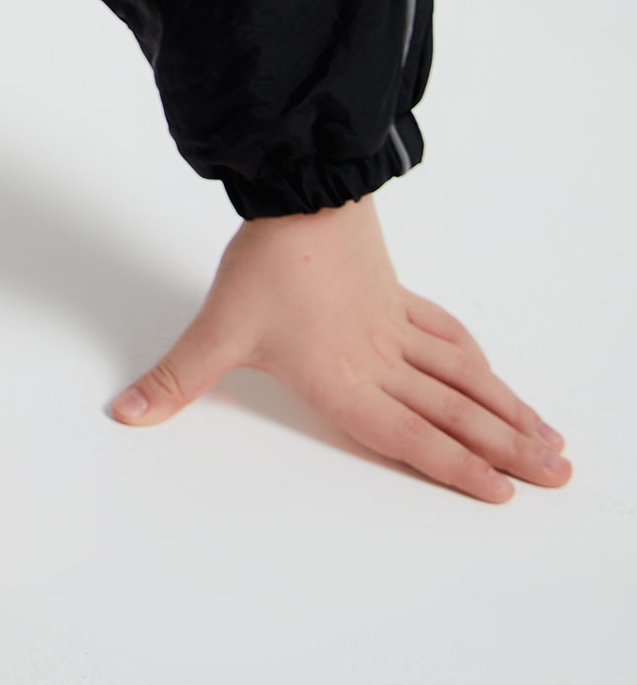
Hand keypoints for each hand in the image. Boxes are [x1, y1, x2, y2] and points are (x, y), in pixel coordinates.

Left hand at [111, 194, 570, 502]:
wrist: (300, 191)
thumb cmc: (266, 263)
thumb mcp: (215, 329)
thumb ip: (175, 381)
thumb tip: (126, 416)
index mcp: (343, 380)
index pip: (409, 436)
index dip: (456, 467)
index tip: (503, 493)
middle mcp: (380, 360)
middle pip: (454, 413)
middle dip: (507, 449)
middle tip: (557, 476)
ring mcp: (395, 326)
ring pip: (464, 377)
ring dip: (508, 410)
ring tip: (551, 440)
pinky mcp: (397, 296)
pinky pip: (447, 335)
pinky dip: (476, 360)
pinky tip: (494, 377)